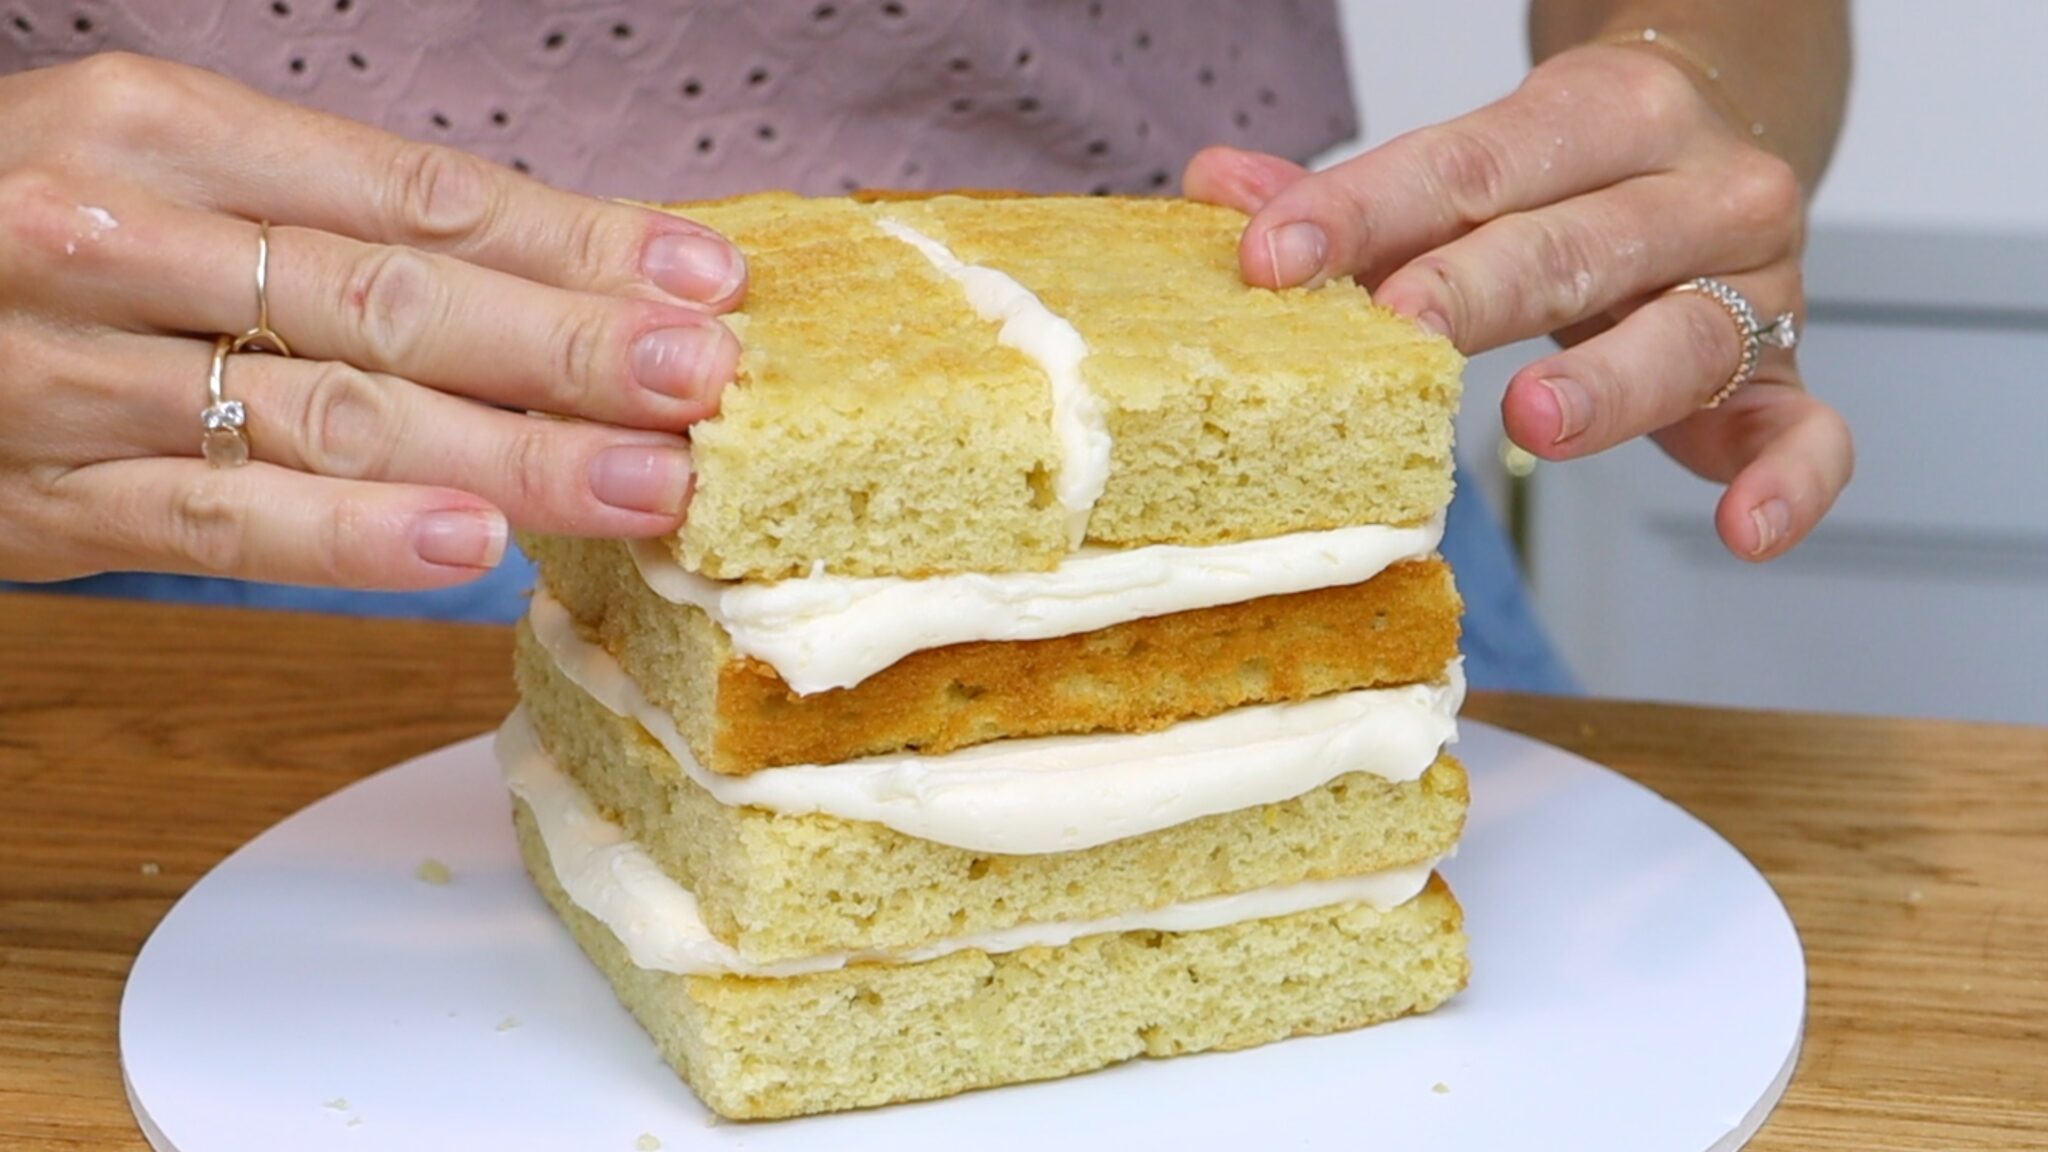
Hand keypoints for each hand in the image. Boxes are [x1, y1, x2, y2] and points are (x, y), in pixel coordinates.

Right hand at [0, 53, 743, 589]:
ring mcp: (73, 371)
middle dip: (570, 348)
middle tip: (704, 383)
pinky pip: (218, 522)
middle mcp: (117, 236)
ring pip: (328, 417)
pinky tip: (472, 548)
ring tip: (643, 481)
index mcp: (166, 131)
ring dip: (508, 456)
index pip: (417, 197)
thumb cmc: (38, 234)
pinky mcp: (46, 496)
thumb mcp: (171, 177)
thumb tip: (561, 273)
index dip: (574, 243)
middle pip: (393, 302)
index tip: (706, 281)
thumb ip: (340, 224)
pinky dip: (350, 538)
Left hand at [1185, 43, 1852, 560]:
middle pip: (1575, 244)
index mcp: (1602, 118)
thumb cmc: (1569, 174)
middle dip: (1475, 288)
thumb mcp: (1474, 166)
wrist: (1718, 133)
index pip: (1470, 162)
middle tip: (1394, 330)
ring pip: (1688, 336)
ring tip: (1532, 417)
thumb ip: (1355, 194)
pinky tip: (1742, 531)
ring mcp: (1752, 285)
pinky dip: (1790, 481)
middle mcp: (1694, 189)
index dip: (1367, 210)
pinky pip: (1808, 431)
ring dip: (1609, 381)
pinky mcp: (1783, 374)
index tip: (1273, 259)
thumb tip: (1217, 185)